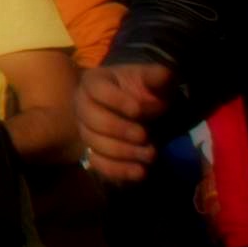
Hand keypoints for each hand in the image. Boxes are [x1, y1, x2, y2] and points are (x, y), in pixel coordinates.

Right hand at [82, 52, 173, 185]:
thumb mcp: (152, 80)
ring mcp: (86, 131)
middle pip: (91, 120)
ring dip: (123, 152)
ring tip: (151, 154)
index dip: (117, 101)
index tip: (139, 110)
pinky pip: (99, 164)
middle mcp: (82, 106)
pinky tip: (141, 172)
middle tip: (145, 135)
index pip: (97, 90)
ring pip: (95, 144)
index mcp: (94, 83)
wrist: (140, 109)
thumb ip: (157, 76)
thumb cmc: (143, 90)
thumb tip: (165, 74)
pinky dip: (119, 170)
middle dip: (120, 130)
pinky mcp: (93, 151)